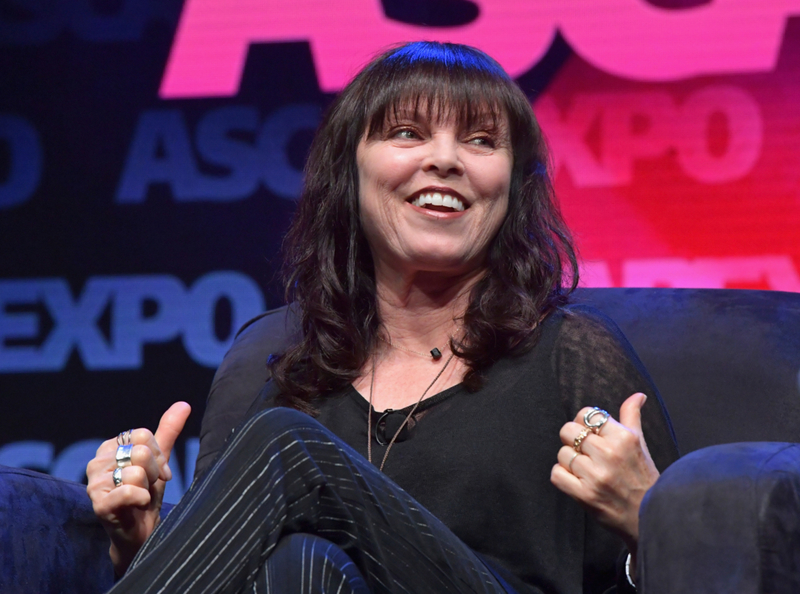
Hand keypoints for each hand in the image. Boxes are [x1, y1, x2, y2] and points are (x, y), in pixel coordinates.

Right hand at [86, 402, 190, 574]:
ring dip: (148, 486)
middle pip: (142, 451)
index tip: (157, 471)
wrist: (141, 531)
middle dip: (155, 470)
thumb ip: (168, 431)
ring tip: (140, 497)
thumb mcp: (160, 460)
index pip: (143, 435)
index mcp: (109, 447)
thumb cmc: (147, 493)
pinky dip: (142, 498)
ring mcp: (95, 483)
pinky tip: (138, 505)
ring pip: (138, 471)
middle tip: (148, 485)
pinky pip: (130, 490)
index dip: (158, 454)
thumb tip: (184, 404)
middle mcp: (97, 462)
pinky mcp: (99, 504)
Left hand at [550, 393, 658, 554]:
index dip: (583, 421)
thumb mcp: (640, 444)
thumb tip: (637, 395)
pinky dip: (562, 476)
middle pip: (569, 430)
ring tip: (584, 468)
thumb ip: (632, 417)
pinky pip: (556, 474)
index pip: (588, 414)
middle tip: (584, 450)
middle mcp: (609, 454)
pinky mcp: (584, 495)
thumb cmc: (643, 478)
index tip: (589, 432)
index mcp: (623, 438)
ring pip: (562, 453)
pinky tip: (576, 479)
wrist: (649, 517)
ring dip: (569, 460)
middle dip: (573, 439)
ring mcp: (596, 476)